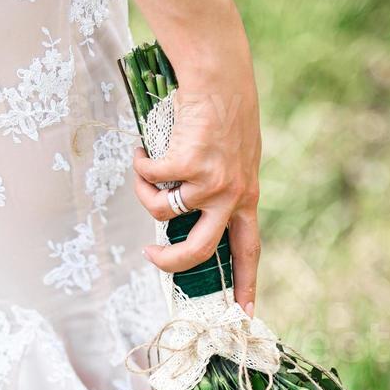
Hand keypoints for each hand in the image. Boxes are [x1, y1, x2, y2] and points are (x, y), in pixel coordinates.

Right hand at [132, 19, 261, 316]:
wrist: (220, 73)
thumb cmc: (224, 112)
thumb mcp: (234, 156)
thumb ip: (221, 186)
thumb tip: (186, 215)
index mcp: (247, 196)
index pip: (249, 251)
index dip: (246, 286)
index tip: (244, 316)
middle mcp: (232, 194)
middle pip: (201, 251)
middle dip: (170, 262)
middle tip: (151, 256)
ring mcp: (211, 180)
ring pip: (163, 212)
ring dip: (145, 192)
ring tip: (145, 171)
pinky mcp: (189, 163)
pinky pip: (151, 179)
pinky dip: (141, 165)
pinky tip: (144, 149)